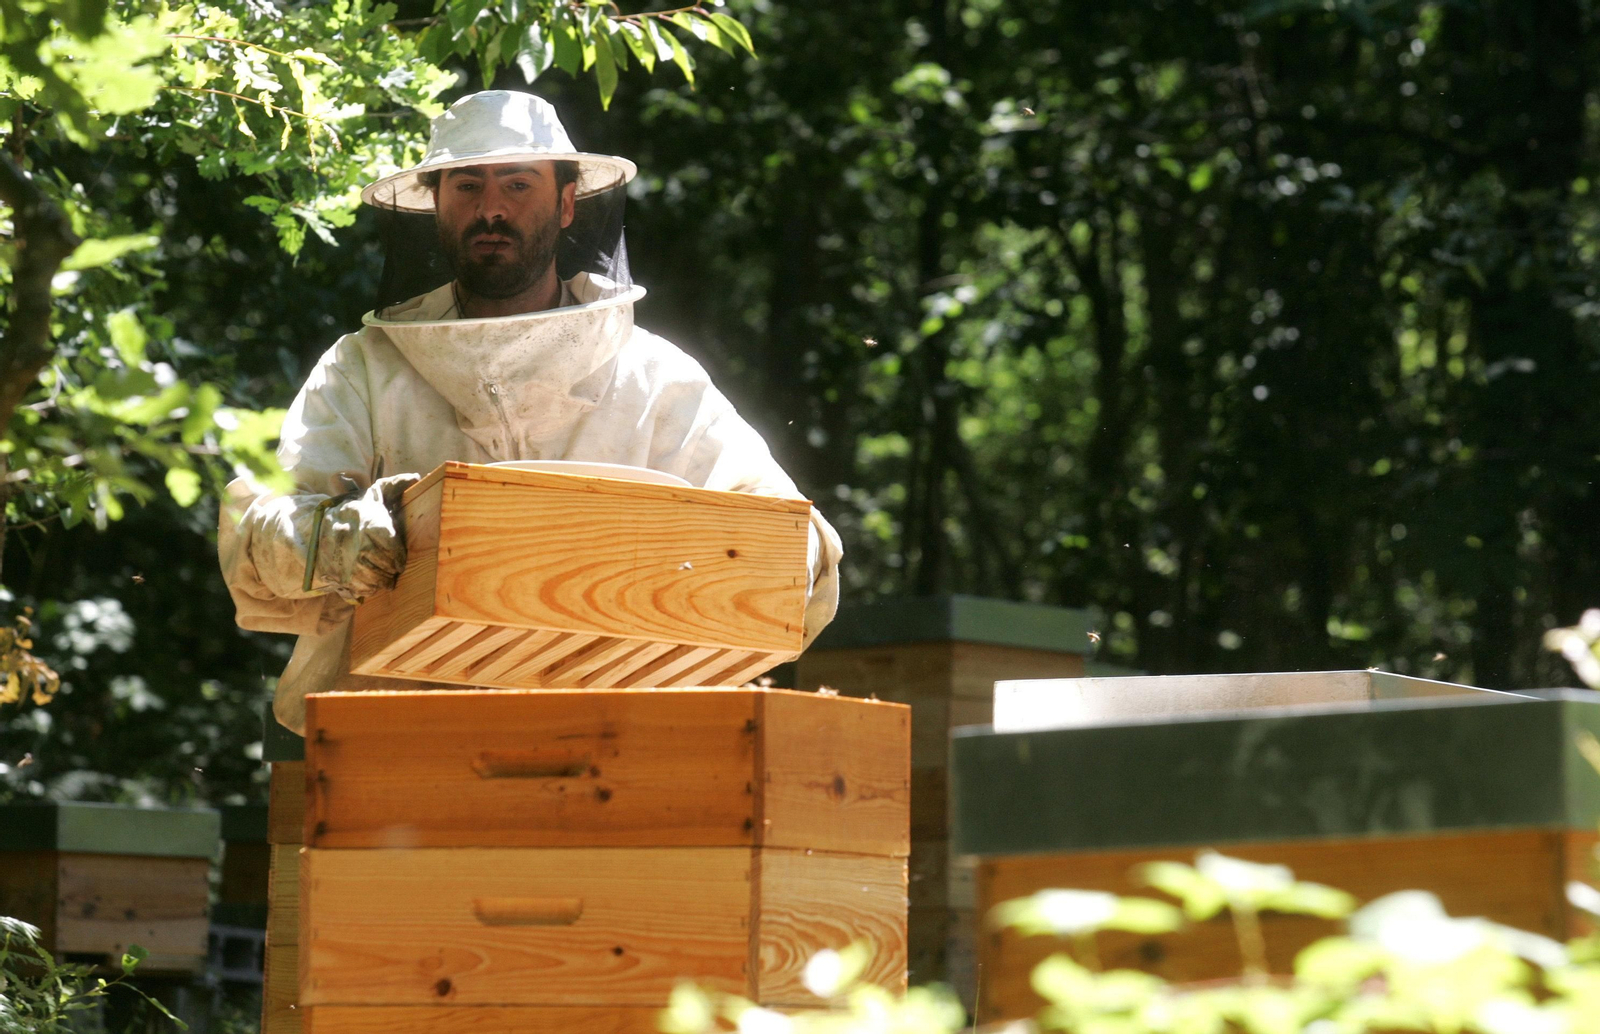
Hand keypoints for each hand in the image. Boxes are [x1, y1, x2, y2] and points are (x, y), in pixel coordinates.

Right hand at [307, 472, 421, 599]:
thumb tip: (416, 477)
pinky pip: (359, 588)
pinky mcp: (335, 575)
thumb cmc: (354, 512)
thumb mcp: (373, 495)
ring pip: (372, 579)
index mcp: (366, 521)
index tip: (399, 559)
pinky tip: (369, 580)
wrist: (315, 528)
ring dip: (381, 580)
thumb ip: (394, 486)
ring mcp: (342, 560)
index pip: (390, 544)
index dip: (398, 556)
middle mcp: (354, 541)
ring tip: (384, 575)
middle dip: (391, 569)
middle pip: (383, 564)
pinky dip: (367, 588)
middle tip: (393, 568)